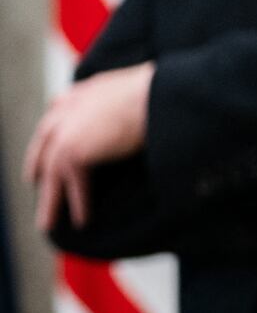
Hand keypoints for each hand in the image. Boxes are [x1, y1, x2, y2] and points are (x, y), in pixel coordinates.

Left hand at [23, 61, 154, 230]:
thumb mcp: (137, 92)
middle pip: (45, 145)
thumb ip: (123, 104)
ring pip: (52, 171)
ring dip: (51, 198)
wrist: (164, 93)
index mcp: (84, 91)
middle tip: (37, 183)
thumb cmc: (163, 92)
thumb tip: (139, 114)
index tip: (50, 147)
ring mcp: (67, 129)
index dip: (52, 134)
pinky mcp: (73, 150)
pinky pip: (71, 184)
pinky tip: (83, 219)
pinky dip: (79, 203)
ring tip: (49, 220)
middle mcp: (69, 107)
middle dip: (39, 166)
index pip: (57, 114)